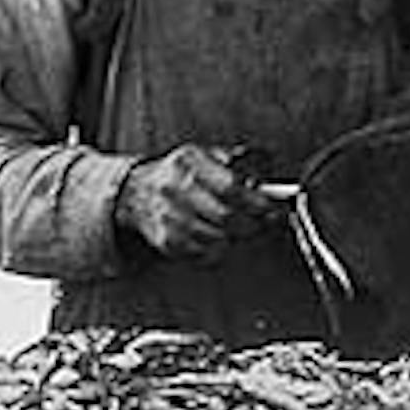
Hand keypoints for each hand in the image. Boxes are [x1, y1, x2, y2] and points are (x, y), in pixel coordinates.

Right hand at [115, 144, 285, 264]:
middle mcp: (175, 190)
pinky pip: (204, 255)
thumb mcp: (203, 154)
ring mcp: (169, 218)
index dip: (257, 202)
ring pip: (218, 239)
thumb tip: (264, 177)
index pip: (230, 188)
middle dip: (253, 224)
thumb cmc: (178, 173)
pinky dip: (220, 250)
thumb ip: (235, 162)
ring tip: (241, 228)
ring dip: (237, 237)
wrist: (136, 192)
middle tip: (265, 222)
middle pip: (226, 217)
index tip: (272, 208)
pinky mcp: (167, 242)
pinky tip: (221, 238)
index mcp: (189, 163)